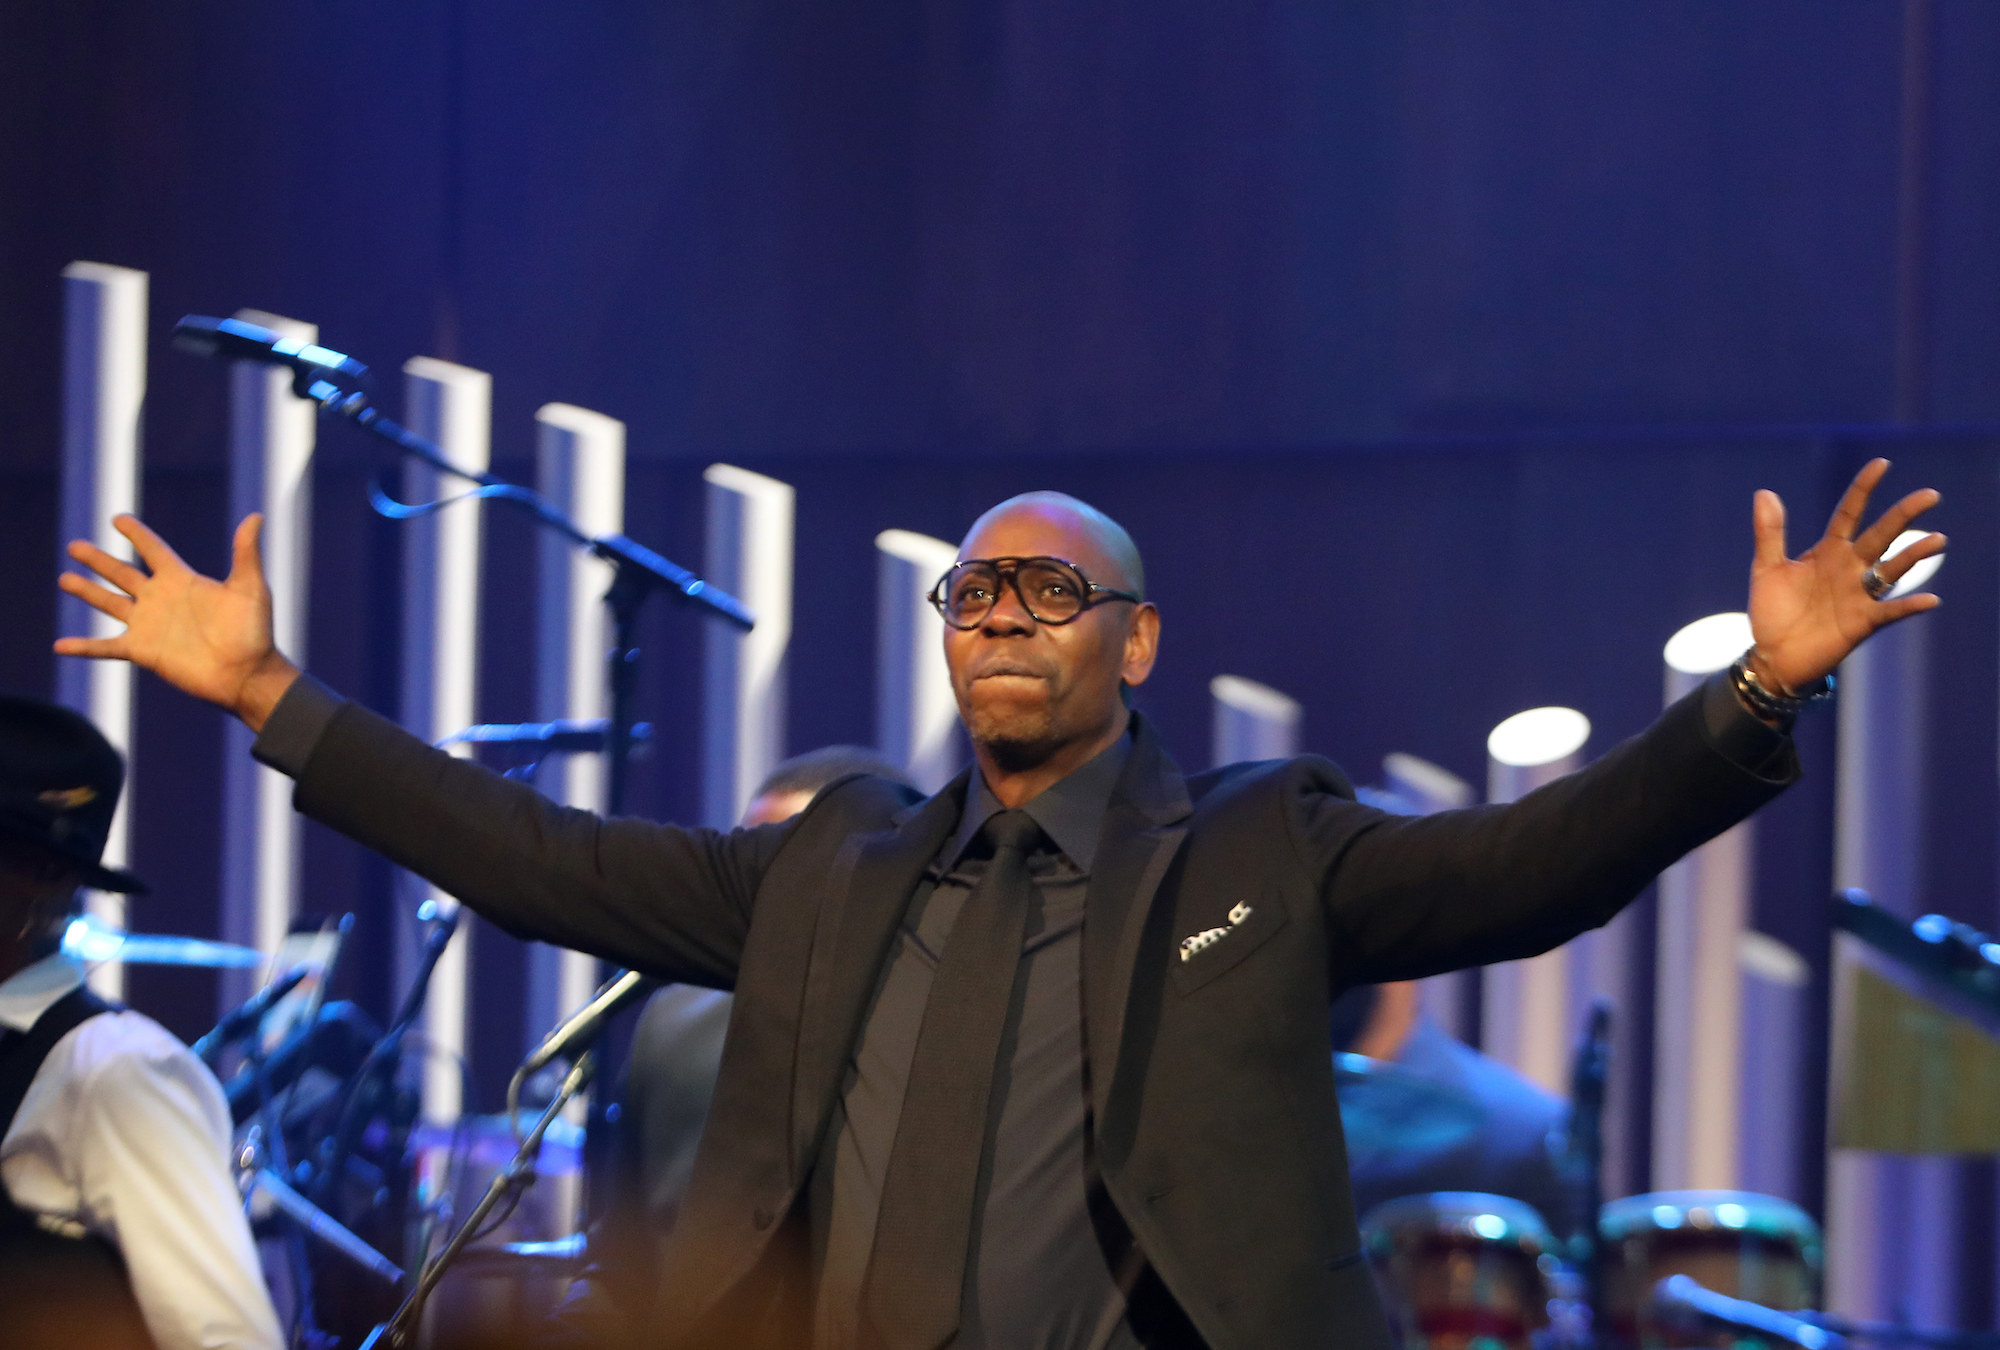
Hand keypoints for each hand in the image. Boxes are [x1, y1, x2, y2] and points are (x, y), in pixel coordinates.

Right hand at [54, 514, 300, 730]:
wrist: (247, 674)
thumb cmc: (254, 631)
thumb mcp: (250, 587)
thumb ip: (246, 552)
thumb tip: (257, 516)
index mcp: (182, 580)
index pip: (153, 550)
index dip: (137, 535)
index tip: (118, 519)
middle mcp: (161, 599)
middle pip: (122, 573)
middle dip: (98, 560)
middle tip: (74, 546)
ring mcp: (149, 625)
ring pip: (109, 603)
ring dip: (87, 591)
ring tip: (64, 579)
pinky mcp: (143, 651)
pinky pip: (105, 647)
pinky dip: (83, 647)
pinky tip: (60, 645)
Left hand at [1746, 458, 1943, 693]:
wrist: (1772, 655)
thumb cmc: (1772, 610)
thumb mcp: (1767, 569)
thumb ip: (1769, 533)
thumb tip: (1764, 492)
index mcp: (1827, 551)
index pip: (1849, 513)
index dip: (1864, 489)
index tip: (1881, 464)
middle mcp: (1849, 568)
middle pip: (1880, 535)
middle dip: (1904, 515)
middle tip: (1930, 495)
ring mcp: (1858, 594)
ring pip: (1892, 569)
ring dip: (1914, 555)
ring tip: (1937, 540)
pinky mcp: (1862, 622)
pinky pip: (1890, 611)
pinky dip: (1910, 606)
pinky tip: (1930, 599)